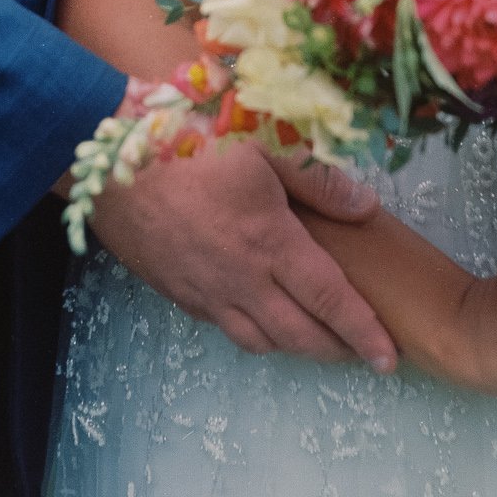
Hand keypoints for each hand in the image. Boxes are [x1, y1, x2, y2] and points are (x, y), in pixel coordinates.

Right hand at [89, 140, 399, 373]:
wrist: (107, 158)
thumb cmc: (188, 137)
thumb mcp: (263, 140)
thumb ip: (317, 177)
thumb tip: (366, 206)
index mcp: (271, 242)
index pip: (331, 301)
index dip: (364, 333)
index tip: (389, 358)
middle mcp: (241, 279)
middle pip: (299, 335)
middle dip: (337, 351)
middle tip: (362, 352)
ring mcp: (204, 290)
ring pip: (259, 341)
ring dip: (294, 346)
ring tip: (316, 338)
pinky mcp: (174, 291)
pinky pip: (222, 327)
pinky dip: (251, 331)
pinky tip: (258, 314)